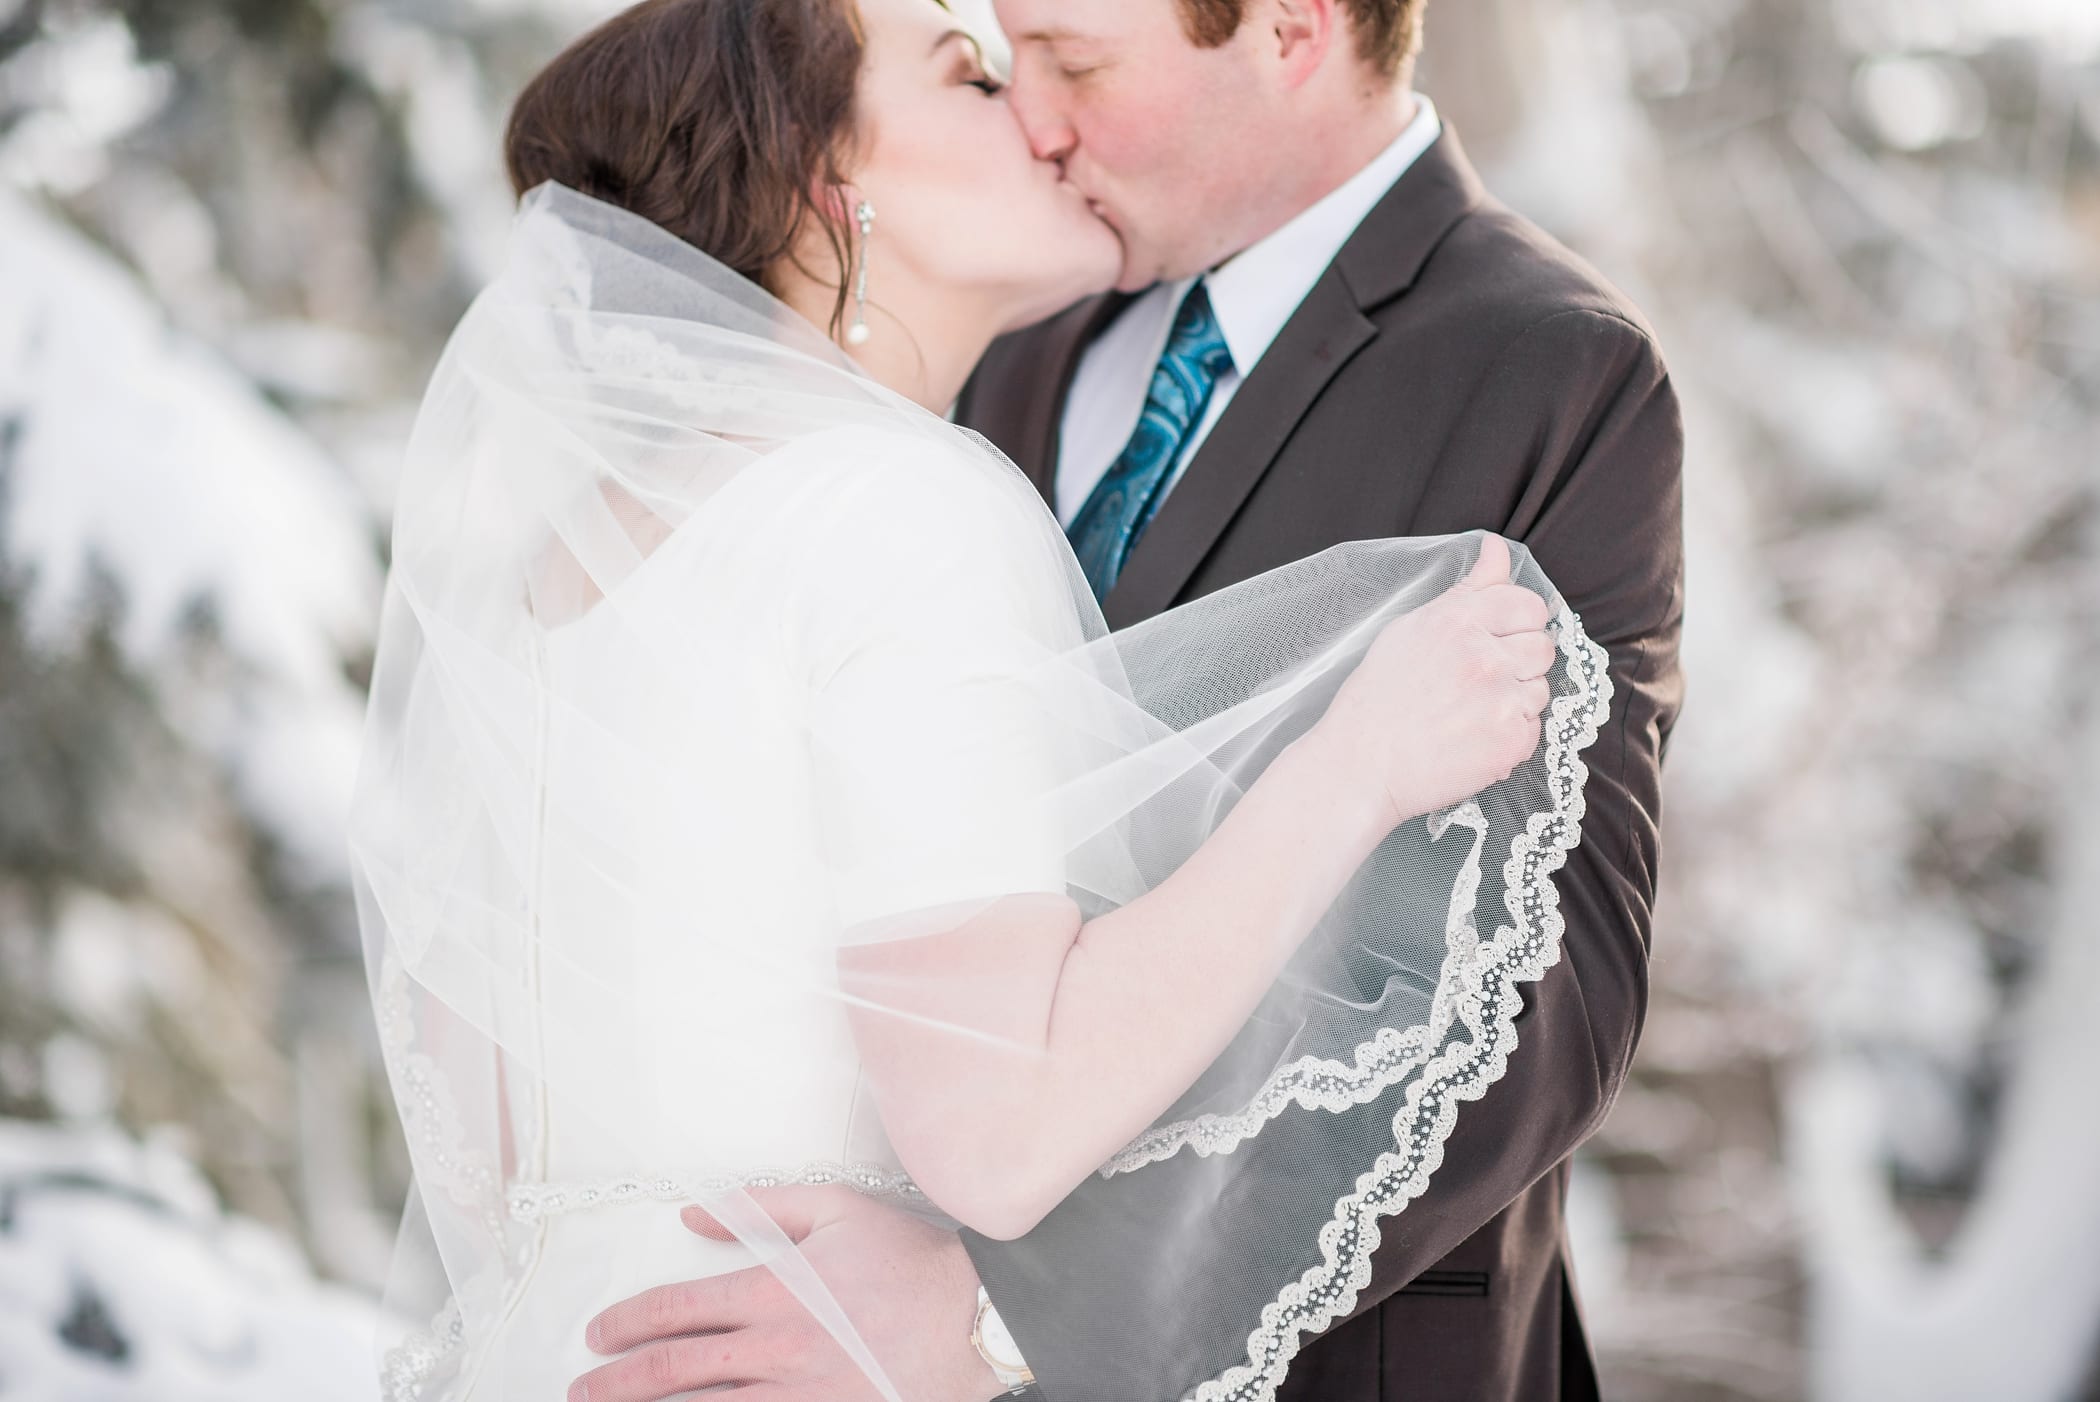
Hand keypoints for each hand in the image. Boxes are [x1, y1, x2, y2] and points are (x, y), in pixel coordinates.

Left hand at [572, 1186, 1005, 1401]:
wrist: (977, 1317)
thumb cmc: (913, 1262)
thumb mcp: (838, 1208)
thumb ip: (760, 1206)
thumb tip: (695, 1214)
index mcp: (775, 1291)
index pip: (676, 1311)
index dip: (626, 1324)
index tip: (599, 1334)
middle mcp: (777, 1349)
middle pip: (673, 1371)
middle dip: (616, 1382)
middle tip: (582, 1388)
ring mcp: (800, 1395)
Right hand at [1311, 533, 1555, 824]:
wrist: (1361, 766)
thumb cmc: (1378, 698)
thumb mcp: (1413, 628)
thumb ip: (1467, 589)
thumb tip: (1497, 548)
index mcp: (1459, 621)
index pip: (1529, 604)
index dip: (1519, 623)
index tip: (1498, 640)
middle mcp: (1485, 656)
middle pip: (1543, 646)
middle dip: (1519, 662)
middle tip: (1478, 682)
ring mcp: (1501, 700)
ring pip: (1540, 689)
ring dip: (1514, 700)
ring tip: (1470, 713)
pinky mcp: (1511, 741)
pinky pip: (1533, 729)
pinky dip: (1509, 735)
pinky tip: (1473, 738)